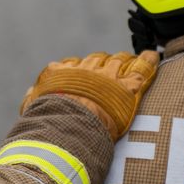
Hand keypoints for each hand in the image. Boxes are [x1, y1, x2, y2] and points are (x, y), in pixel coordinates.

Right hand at [20, 51, 159, 139]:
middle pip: (97, 59)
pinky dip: (148, 61)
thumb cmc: (47, 122)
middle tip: (109, 69)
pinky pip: (141, 69)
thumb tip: (31, 94)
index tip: (83, 72)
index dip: (80, 68)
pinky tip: (152, 56)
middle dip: (103, 62)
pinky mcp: (126, 88)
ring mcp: (107, 77)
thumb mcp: (32, 109)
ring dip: (123, 62)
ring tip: (128, 64)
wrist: (66, 127)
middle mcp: (84, 70)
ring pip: (118, 61)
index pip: (72, 64)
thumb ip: (33, 99)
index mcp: (61, 74)